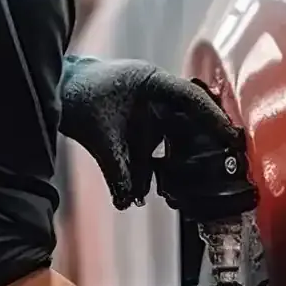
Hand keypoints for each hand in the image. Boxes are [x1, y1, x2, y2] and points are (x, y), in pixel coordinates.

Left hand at [59, 57, 236, 207]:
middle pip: (188, 123)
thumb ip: (116, 169)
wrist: (55, 91)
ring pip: (168, 142)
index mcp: (151, 82)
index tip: (230, 136)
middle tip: (214, 172)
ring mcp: (146, 112)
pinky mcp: (135, 128)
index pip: (192, 98)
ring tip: (175, 192)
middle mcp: (155, 97)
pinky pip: (149, 151)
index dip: (213, 117)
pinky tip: (142, 191)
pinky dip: (149, 170)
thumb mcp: (99, 133)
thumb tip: (127, 202)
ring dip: (170, 166)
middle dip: (198, 150)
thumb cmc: (77, 93)